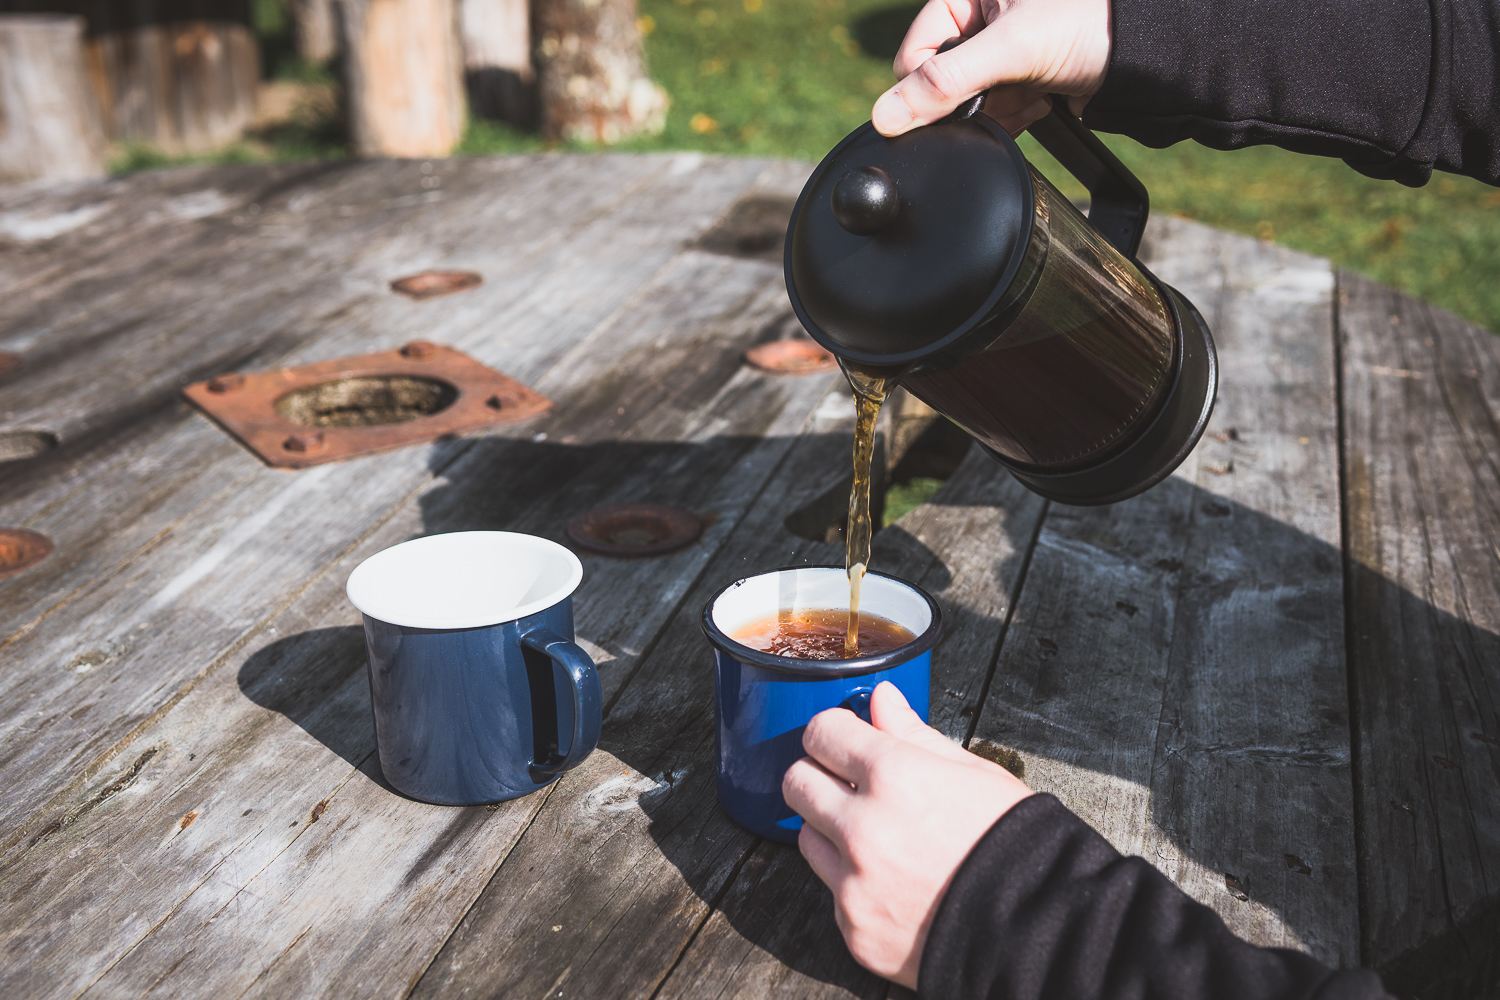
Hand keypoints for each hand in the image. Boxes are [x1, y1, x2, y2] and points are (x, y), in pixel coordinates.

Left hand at [782, 682, 1033, 987]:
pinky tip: (893, 882)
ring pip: (805, 836)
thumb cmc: (1015, 844)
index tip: (845, 738)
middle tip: (849, 783)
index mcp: (894, 776)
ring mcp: (854, 883)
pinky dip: (853, 882)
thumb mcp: (973, 774)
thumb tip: (881, 699)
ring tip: (879, 837)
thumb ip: (914, 735)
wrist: (1039, 930)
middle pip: (797, 781)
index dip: (834, 731)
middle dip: (819, 774)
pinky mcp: (854, 929)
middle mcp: (863, 828)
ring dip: (830, 829)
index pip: (821, 732)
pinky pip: (832, 891)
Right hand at [872, 0, 1111, 136]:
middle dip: (969, 99)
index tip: (950, 101)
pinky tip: (1038, 107)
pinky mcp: (1026, 80)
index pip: (917, 48)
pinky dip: (1013, 119)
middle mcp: (984, 17)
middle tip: (1000, 95)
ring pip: (970, 101)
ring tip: (1030, 96)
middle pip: (942, 78)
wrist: (1153, 57)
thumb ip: (946, 81)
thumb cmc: (1092, 25)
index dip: (924, 82)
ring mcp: (1006, 52)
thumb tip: (886, 115)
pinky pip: (997, 113)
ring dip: (995, 111)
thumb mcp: (1012, 48)